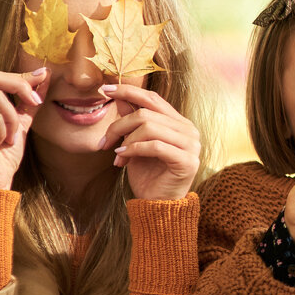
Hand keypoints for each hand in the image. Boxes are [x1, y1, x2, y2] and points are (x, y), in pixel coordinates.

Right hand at [0, 68, 48, 189]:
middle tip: (35, 102)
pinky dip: (5, 132)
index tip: (44, 77)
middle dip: (20, 86)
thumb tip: (44, 74)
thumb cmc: (4, 154)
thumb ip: (27, 100)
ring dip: (12, 119)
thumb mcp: (19, 122)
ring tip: (8, 137)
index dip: (20, 76)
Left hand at [99, 82, 202, 200]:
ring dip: (125, 141)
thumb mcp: (134, 144)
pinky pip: (155, 146)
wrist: (158, 204)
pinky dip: (134, 150)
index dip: (128, 91)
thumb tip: (119, 97)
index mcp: (178, 122)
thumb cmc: (148, 174)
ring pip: (150, 127)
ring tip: (116, 156)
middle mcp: (188, 130)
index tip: (104, 89)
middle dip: (118, 126)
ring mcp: (191, 145)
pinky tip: (122, 160)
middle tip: (102, 143)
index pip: (153, 98)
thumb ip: (132, 121)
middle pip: (146, 113)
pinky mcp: (187, 161)